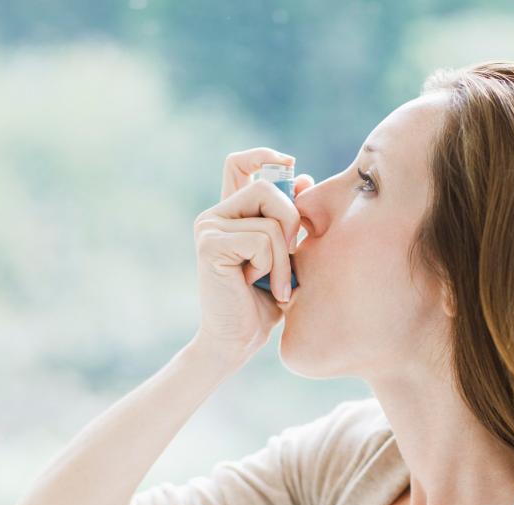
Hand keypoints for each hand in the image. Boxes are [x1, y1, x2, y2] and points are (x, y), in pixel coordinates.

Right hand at [192, 147, 313, 364]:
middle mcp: (214, 216)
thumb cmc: (265, 301)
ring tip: (275, 283)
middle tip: (291, 257)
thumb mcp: (286, 253)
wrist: (238, 340)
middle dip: (291, 221)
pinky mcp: (210, 244)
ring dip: (284, 257)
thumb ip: (291, 218)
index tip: (289, 163)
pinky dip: (272, 266)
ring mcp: (208, 227)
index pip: (238, 163)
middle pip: (267, 187)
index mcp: (231, 214)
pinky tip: (257, 285)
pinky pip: (261, 240)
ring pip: (270, 218)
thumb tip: (304, 177)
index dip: (264, 155)